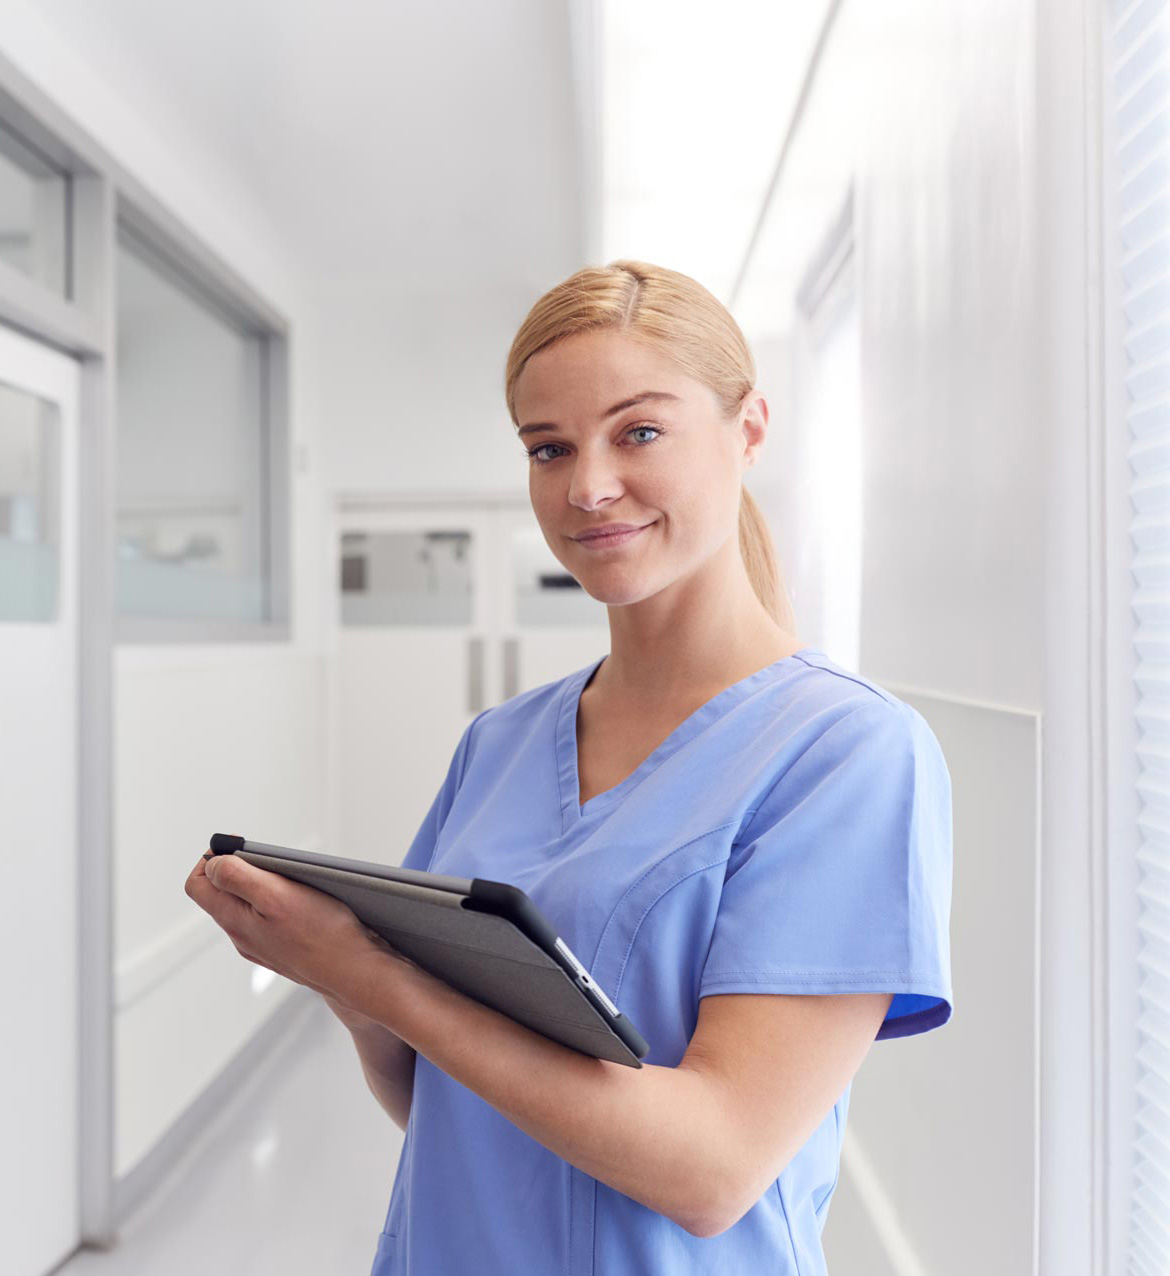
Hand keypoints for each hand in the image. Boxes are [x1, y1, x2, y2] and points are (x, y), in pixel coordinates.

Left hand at [184, 850, 404, 1005]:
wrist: (354, 971)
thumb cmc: (321, 933)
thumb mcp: (275, 894)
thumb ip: (237, 876)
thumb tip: (212, 863)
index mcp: (233, 919)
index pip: (197, 884)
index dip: (211, 858)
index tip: (240, 848)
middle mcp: (241, 935)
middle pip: (221, 893)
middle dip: (240, 869)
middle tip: (271, 860)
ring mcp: (260, 945)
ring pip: (246, 905)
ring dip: (262, 885)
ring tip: (290, 879)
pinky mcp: (281, 948)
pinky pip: (267, 919)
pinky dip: (278, 903)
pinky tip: (302, 902)